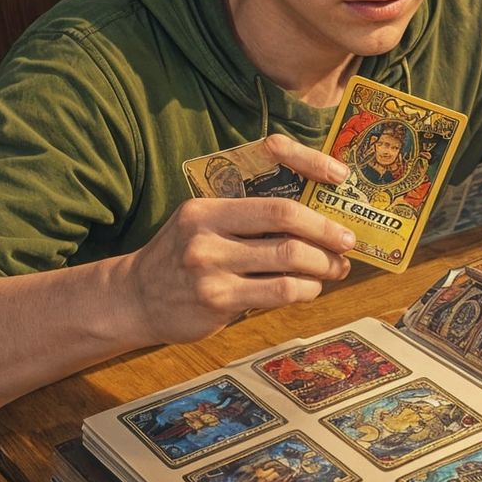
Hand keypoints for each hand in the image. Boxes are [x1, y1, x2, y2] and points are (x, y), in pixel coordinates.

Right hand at [121, 134, 355, 343]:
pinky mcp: (218, 302)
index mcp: (207, 208)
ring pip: (289, 263)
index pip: (272, 192)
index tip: (339, 181)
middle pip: (287, 225)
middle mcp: (206, 235)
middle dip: (328, 234)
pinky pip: (278, 293)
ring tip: (334, 268)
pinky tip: (309, 289)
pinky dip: (305, 290)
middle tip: (346, 242)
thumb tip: (310, 215)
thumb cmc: (180, 257)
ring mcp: (211, 270)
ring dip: (323, 266)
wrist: (135, 298)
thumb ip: (246, 218)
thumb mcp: (202, 223)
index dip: (311, 180)